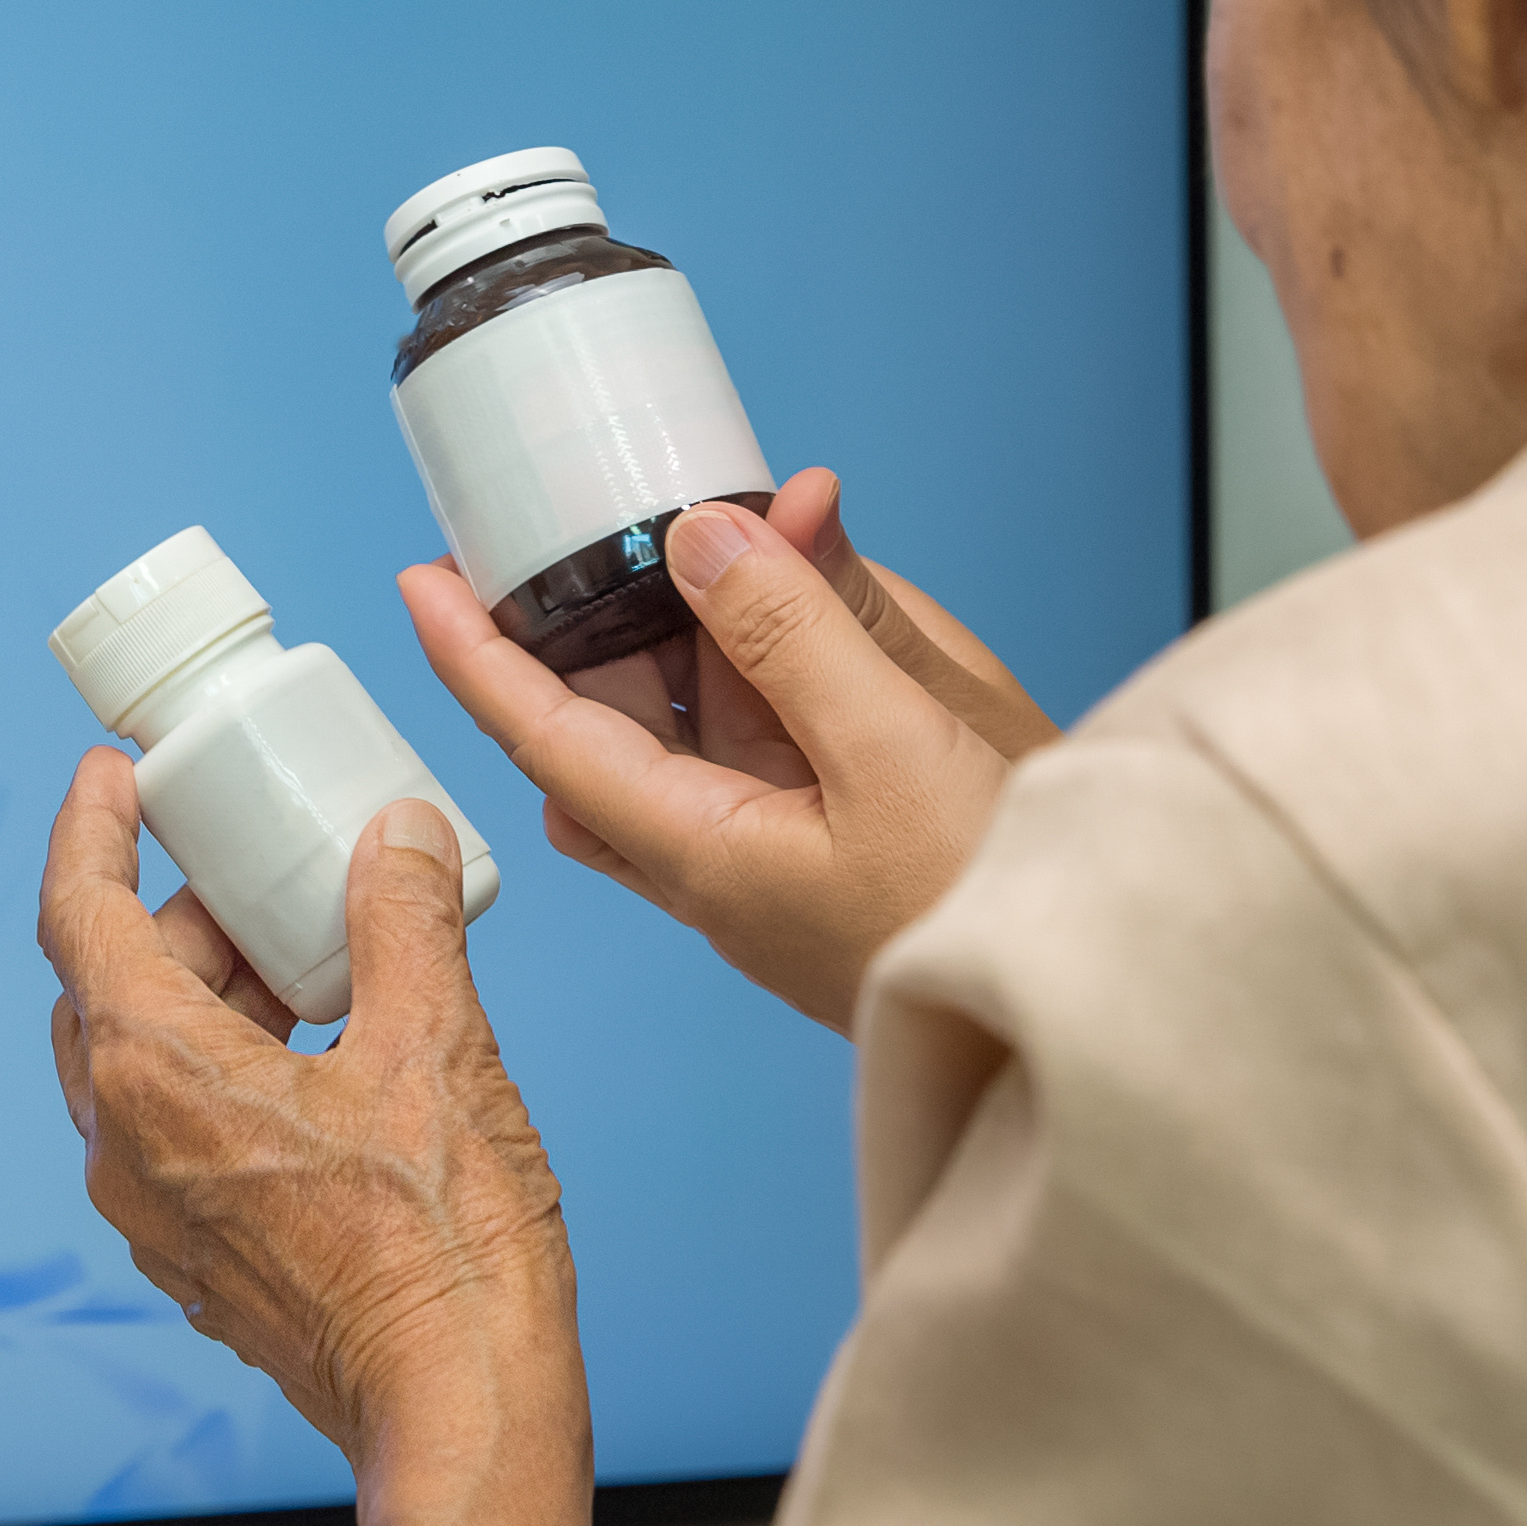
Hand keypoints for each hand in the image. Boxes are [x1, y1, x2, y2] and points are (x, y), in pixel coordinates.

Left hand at [38, 752, 582, 1494]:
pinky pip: (177, 1132)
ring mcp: (155, 1215)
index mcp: (157, 1076)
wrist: (461, 1409)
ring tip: (307, 957)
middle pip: (111, 988)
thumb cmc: (446, 1251)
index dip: (90, 830)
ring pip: (143, 1064)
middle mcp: (126, 1147)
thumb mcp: (438, 1050)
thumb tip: (394, 834)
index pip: (78, 914)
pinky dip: (224, 1070)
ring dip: (207, 996)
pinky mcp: (199, 1260)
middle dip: (176, 915)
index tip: (112, 776)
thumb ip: (404, 923)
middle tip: (256, 868)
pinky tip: (319, 1057)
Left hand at [413, 475, 1049, 1035]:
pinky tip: (818, 573)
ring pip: (696, 717)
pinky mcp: (837, 847)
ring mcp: (778, 860)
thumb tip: (701, 538)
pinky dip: (782, 644)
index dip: (476, 656)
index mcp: (704, 854)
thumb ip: (796, 636)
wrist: (1104, 1011)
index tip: (422, 578)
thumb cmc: (1001, 921)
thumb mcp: (898, 753)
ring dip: (708, 615)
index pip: (547, 737)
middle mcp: (720, 863)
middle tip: (600, 514)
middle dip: (600, 613)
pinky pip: (774, 728)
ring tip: (740, 518)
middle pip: (611, 721)